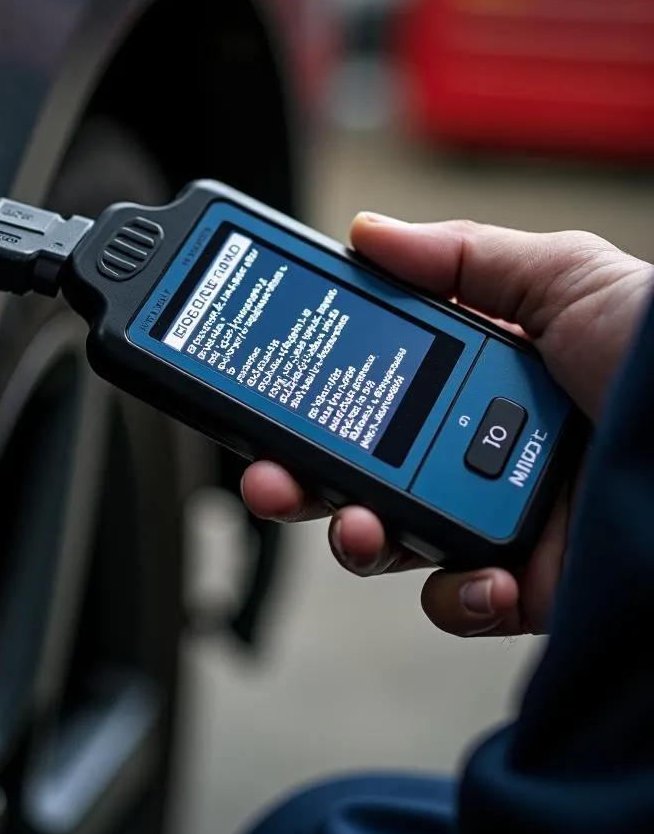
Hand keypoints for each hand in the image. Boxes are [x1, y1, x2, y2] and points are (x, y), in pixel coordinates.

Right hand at [242, 214, 651, 636]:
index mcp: (475, 375)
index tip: (266, 390)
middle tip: (269, 479)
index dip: (312, 390)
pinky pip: (465, 600)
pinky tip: (479, 577)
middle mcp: (475, 445)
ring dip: (357, 538)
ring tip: (360, 527)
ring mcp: (501, 516)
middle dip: (300, 477)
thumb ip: (462, 257)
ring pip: (394, 538)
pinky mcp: (533, 583)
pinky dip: (456, 597)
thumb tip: (366, 233)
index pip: (369, 384)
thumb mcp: (566, 277)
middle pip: (360, 467)